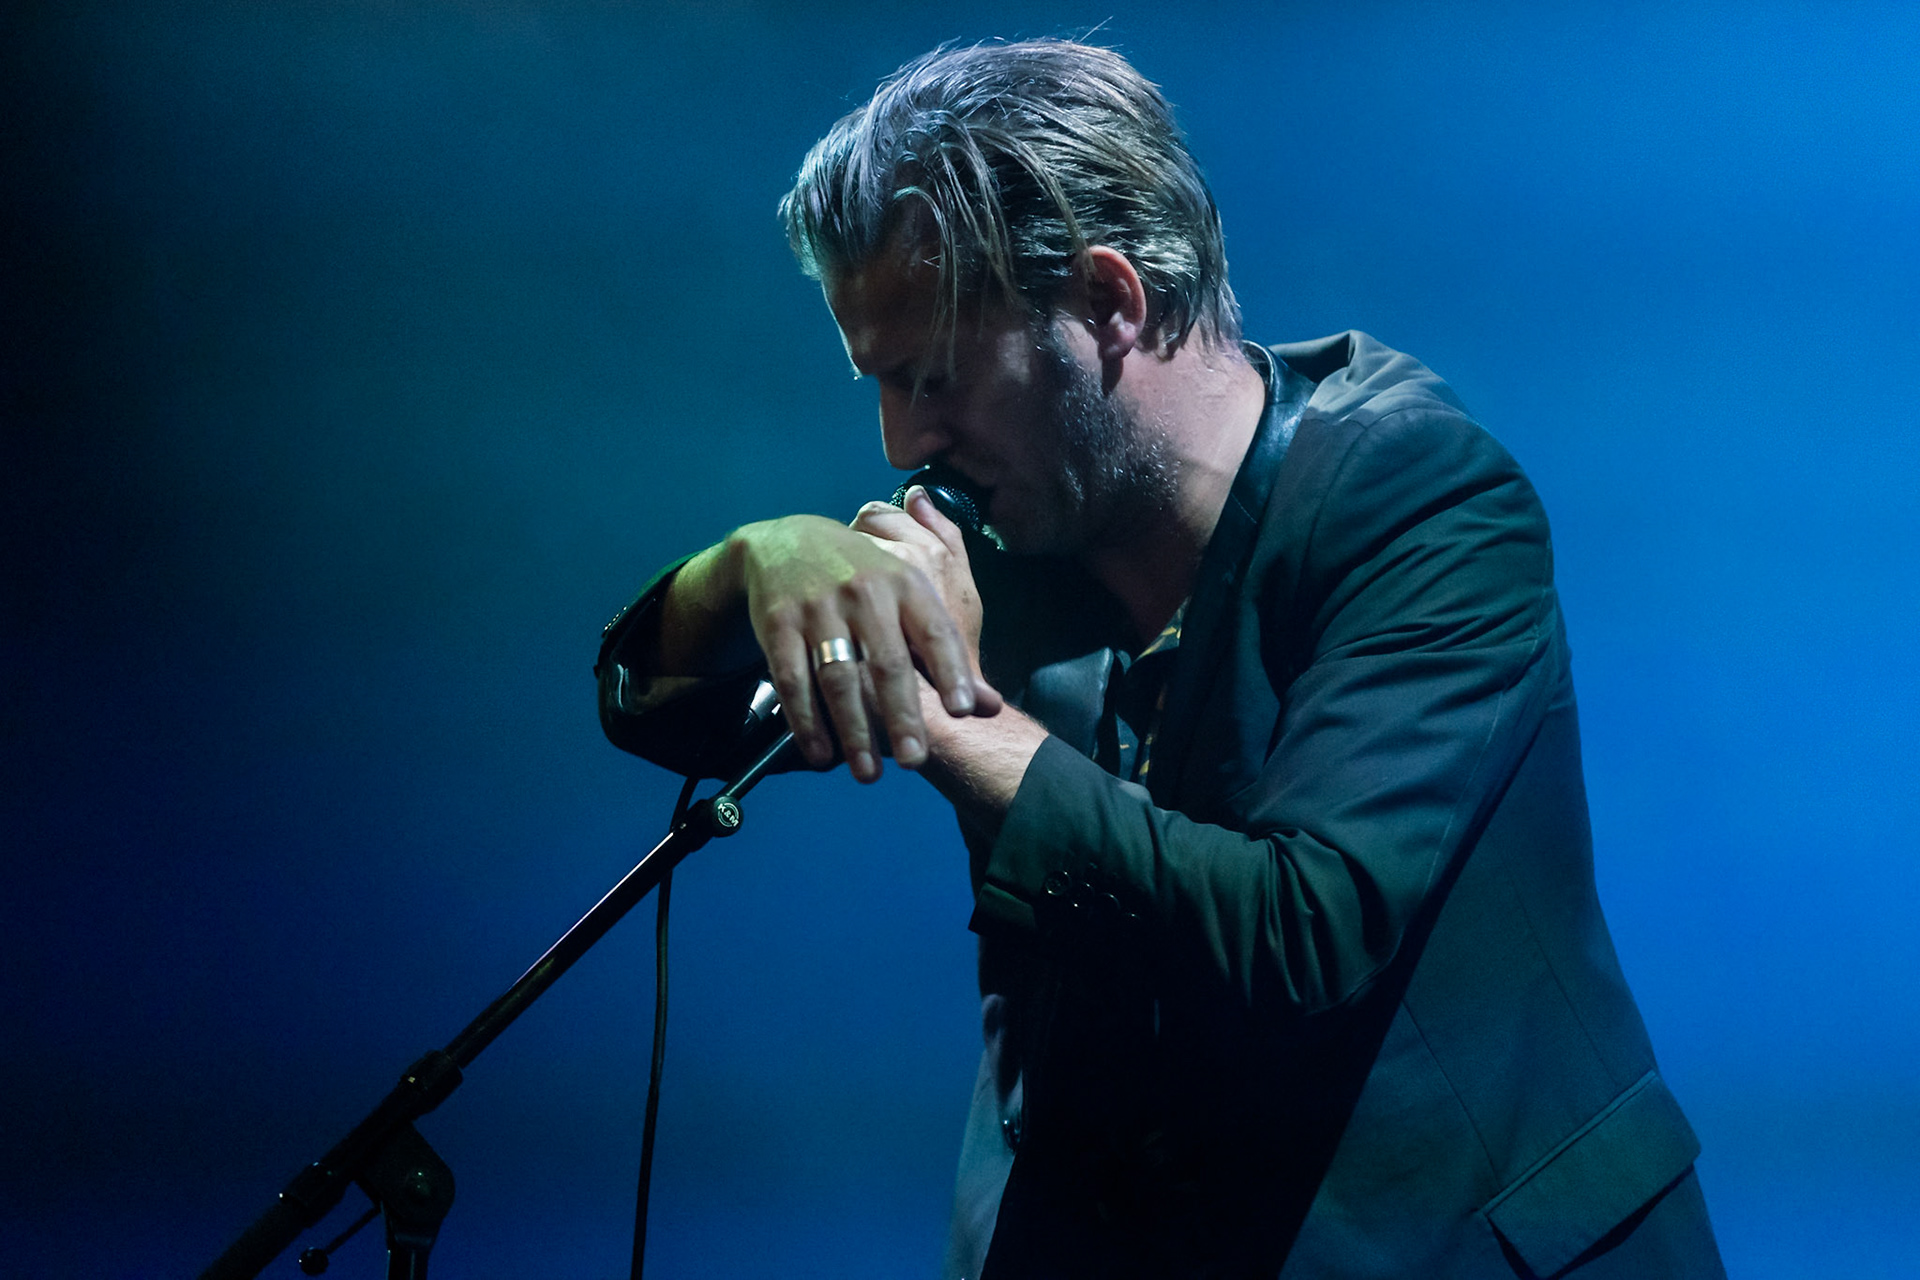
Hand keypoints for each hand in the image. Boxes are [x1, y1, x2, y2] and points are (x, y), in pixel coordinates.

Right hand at [727, 502, 999, 781]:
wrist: (788, 541)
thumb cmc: (864, 579)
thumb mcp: (908, 597)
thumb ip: (947, 651)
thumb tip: (990, 707)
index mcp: (906, 584)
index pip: (935, 631)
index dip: (950, 670)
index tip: (962, 712)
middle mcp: (865, 592)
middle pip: (886, 662)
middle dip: (902, 716)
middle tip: (916, 761)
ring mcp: (819, 606)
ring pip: (838, 678)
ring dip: (855, 731)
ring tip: (870, 775)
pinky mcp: (779, 623)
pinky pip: (793, 679)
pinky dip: (807, 721)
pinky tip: (822, 755)